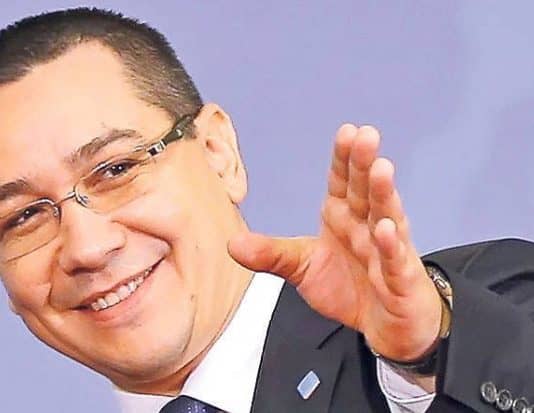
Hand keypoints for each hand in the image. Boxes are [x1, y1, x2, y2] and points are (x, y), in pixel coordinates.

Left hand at [227, 124, 441, 361]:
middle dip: (365, 164)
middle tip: (367, 136)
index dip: (344, 158)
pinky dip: (392, 247)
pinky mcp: (400, 280)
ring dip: (384, 194)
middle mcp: (366, 227)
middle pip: (365, 192)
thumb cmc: (348, 287)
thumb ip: (271, 254)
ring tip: (381, 169)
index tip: (346, 132)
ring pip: (387, 217)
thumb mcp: (302, 268)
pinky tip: (387, 230)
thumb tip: (232, 243)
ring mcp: (387, 251)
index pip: (343, 182)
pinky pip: (395, 261)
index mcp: (343, 217)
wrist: (382, 324)